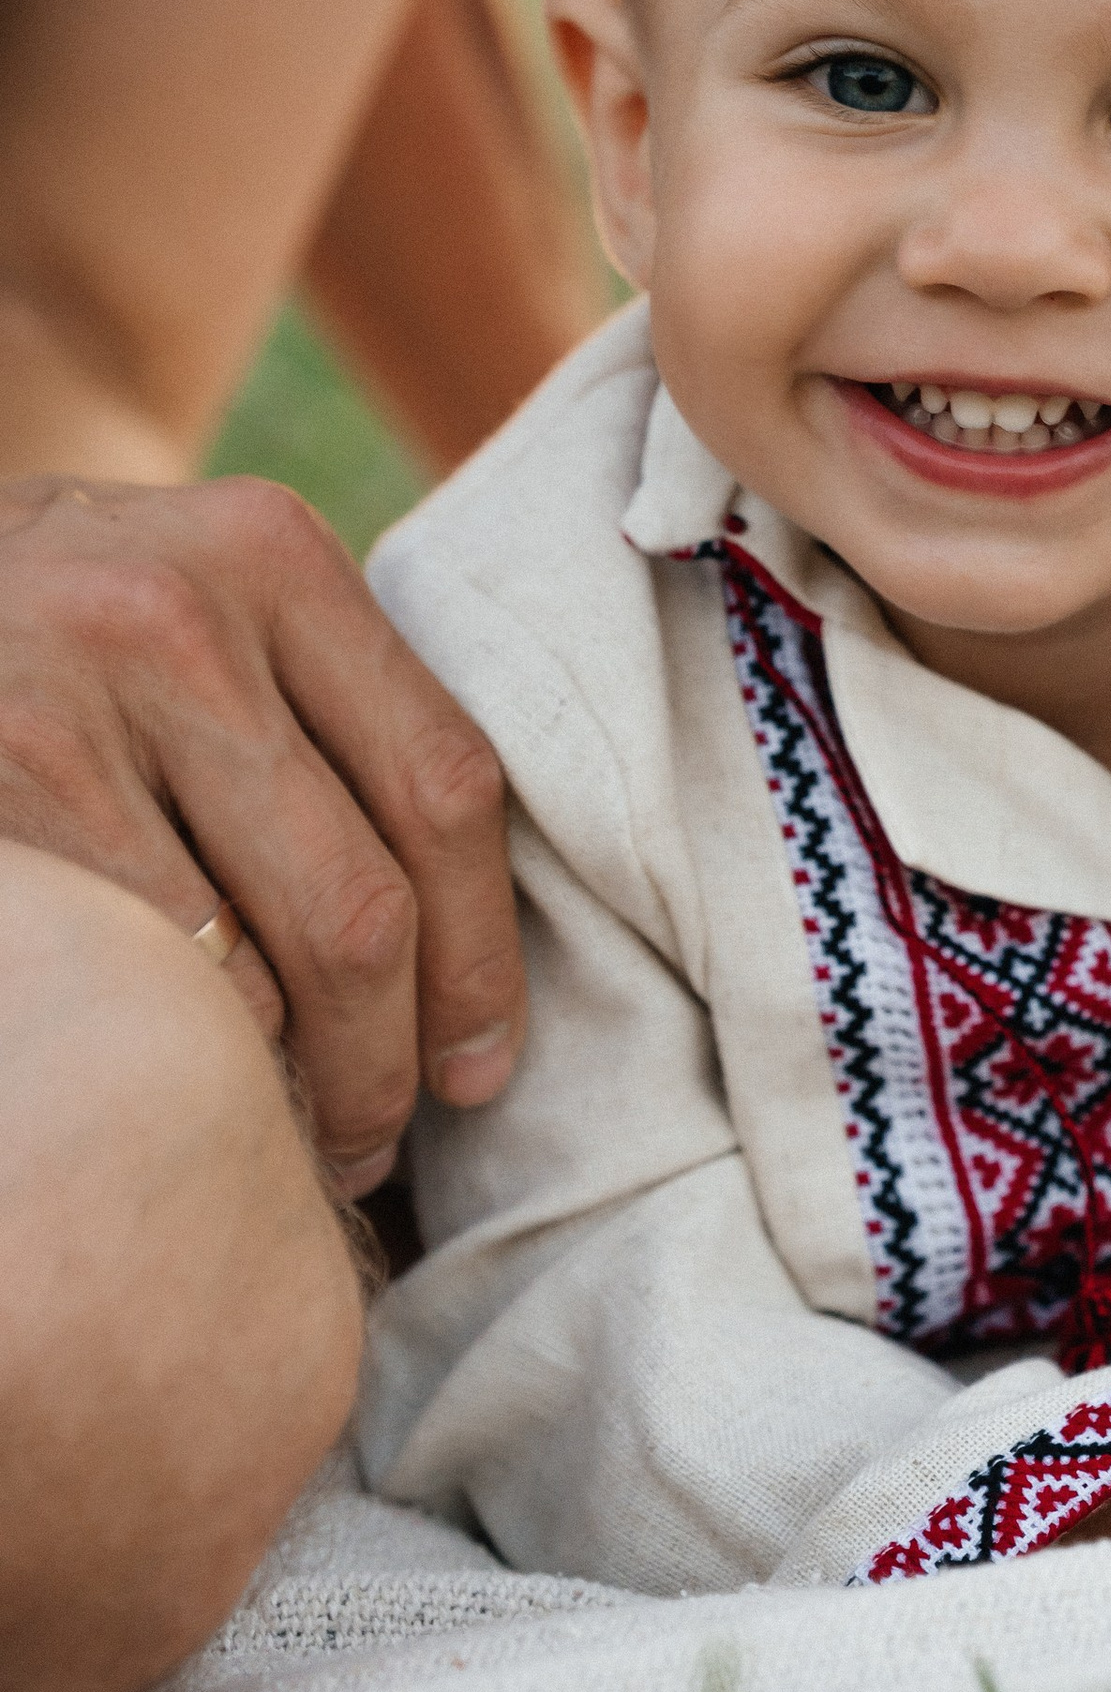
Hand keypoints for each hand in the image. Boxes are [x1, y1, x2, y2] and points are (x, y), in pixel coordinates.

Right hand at [0, 475, 521, 1192]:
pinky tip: (188, 1078)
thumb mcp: (190, 599)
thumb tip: (455, 937)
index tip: (482, 1062)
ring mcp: (71, 704)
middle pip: (362, 898)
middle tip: (379, 1136)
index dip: (482, 952)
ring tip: (295, 1133)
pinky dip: (185, 1052)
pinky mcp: (0, 786)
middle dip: (387, 1055)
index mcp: (272, 555)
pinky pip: (141, 973)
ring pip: (255, 964)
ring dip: (294, 1083)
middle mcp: (183, 615)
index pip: (441, 780)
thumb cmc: (50, 620)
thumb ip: (314, 702)